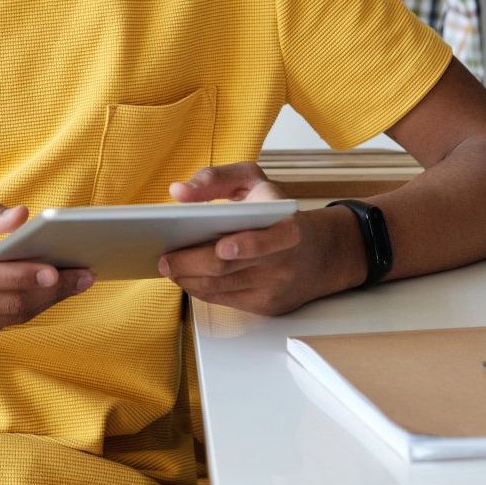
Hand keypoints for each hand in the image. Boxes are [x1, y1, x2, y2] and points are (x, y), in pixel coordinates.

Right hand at [0, 201, 93, 348]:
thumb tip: (23, 215)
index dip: (18, 275)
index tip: (54, 268)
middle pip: (3, 303)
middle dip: (48, 291)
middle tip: (84, 274)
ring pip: (8, 318)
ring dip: (45, 301)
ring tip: (76, 281)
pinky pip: (2, 326)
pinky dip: (27, 309)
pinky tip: (48, 293)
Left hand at [159, 163, 353, 314]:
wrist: (319, 252)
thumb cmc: (277, 211)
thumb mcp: (253, 180)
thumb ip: (216, 178)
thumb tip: (179, 192)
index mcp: (287, 227)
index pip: (267, 241)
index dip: (246, 245)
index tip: (222, 246)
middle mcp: (283, 261)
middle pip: (229, 269)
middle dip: (192, 264)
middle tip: (165, 258)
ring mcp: (273, 288)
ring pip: (221, 288)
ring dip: (188, 279)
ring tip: (168, 266)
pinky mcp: (265, 306)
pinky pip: (224, 301)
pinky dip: (199, 289)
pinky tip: (186, 277)